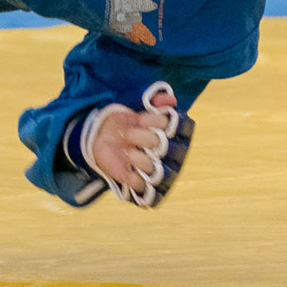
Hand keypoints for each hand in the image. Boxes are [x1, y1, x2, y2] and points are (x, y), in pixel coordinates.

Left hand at [80, 81, 191, 206]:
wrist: (101, 136)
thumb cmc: (126, 121)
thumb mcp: (135, 106)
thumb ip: (153, 101)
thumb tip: (171, 99)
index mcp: (174, 134)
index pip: (184, 129)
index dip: (164, 123)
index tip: (143, 117)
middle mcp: (172, 155)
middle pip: (169, 149)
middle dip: (147, 138)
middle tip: (128, 132)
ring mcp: (157, 171)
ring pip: (158, 170)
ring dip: (141, 159)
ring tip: (127, 151)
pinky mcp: (141, 185)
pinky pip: (144, 187)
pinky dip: (135, 178)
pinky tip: (126, 169)